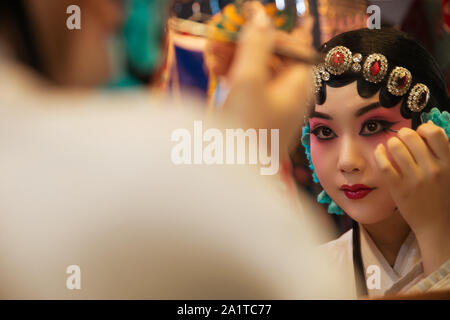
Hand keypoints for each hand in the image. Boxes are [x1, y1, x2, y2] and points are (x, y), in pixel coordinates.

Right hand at [222, 6, 313, 157]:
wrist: (233, 176)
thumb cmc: (245, 129)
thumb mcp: (248, 81)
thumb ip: (256, 44)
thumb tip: (261, 15)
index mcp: (299, 84)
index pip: (295, 45)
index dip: (272, 31)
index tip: (247, 22)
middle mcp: (291, 95)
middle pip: (275, 58)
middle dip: (247, 44)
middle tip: (221, 36)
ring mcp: (275, 108)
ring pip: (259, 73)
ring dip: (236, 59)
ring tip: (211, 54)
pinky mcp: (258, 117)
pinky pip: (251, 89)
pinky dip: (235, 77)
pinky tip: (216, 70)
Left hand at [374, 121, 449, 273]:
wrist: (437, 225)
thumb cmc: (443, 197)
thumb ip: (443, 154)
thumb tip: (428, 132)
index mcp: (448, 163)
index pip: (434, 132)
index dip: (423, 128)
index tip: (420, 133)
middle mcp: (432, 169)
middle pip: (411, 136)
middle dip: (403, 134)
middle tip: (401, 138)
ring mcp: (414, 179)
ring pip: (396, 147)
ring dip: (391, 142)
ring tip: (392, 146)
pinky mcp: (399, 188)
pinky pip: (384, 164)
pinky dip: (379, 154)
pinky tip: (379, 151)